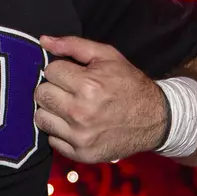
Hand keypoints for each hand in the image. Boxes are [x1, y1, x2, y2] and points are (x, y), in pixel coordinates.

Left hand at [34, 34, 167, 163]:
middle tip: (68, 91)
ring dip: (52, 111)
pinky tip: (75, 125)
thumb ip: (74, 45)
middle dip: (52, 88)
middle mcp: (81, 113)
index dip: (61, 70)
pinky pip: (52, 140)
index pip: (50, 71)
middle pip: (41, 95)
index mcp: (88, 85)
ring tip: (69, 107)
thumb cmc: (129, 84)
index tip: (72, 75)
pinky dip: (60, 132)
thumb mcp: (108, 56)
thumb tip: (43, 40)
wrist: (155, 119)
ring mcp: (80, 137)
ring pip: (41, 118)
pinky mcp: (81, 154)